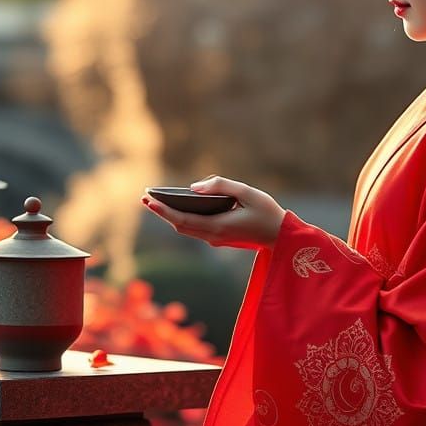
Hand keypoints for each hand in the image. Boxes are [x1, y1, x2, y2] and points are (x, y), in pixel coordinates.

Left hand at [141, 175, 285, 248]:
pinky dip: (183, 218)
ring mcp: (216, 239)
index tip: (148, 200)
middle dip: (161, 212)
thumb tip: (194, 187)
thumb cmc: (267, 211)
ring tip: (155, 200)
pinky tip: (178, 206)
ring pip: (186, 228)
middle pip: (179, 225)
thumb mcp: (247, 192)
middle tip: (144, 197)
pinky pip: (195, 228)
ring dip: (170, 216)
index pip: (182, 220)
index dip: (163, 210)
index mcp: (218, 226)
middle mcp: (213, 236)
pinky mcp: (220, 237)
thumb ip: (221, 186)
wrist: (281, 237)